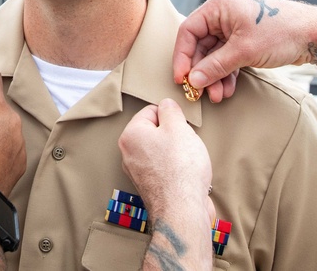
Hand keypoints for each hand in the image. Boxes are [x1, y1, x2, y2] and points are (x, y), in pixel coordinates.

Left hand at [120, 100, 213, 270]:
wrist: (183, 210)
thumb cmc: (180, 167)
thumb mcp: (178, 127)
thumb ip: (171, 110)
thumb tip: (166, 105)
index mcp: (130, 135)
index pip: (151, 111)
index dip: (170, 116)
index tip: (180, 127)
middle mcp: (129, 153)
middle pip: (156, 132)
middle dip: (174, 135)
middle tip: (185, 145)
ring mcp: (138, 172)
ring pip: (162, 150)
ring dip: (177, 152)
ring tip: (188, 161)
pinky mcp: (151, 187)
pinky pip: (165, 168)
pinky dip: (176, 169)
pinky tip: (186, 175)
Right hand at [172, 0, 316, 102]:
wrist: (314, 36)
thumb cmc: (282, 31)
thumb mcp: (244, 51)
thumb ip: (215, 66)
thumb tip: (193, 80)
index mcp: (218, 7)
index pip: (188, 31)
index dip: (182, 56)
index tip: (181, 77)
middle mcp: (223, 15)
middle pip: (200, 46)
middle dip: (201, 71)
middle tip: (198, 92)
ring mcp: (233, 28)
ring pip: (214, 55)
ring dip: (213, 76)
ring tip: (217, 95)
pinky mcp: (244, 41)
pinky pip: (227, 59)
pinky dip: (226, 74)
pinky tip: (226, 89)